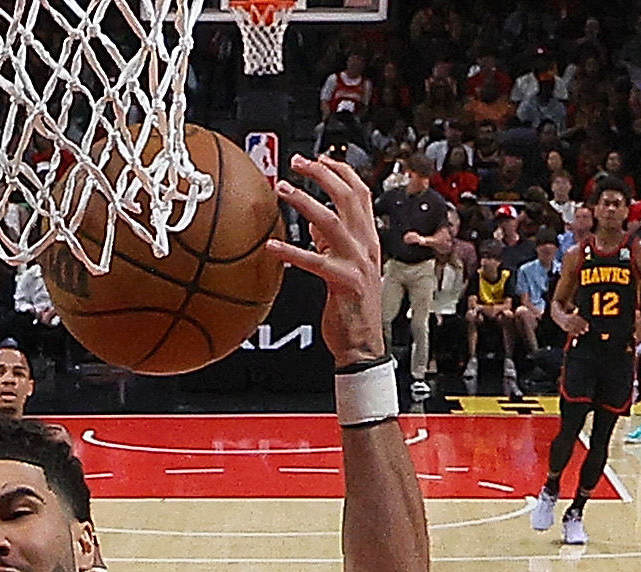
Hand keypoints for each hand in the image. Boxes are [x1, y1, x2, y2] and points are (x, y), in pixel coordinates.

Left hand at [267, 152, 386, 360]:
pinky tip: (272, 247)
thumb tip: (312, 221)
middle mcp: (366, 246)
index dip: (341, 171)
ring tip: (282, 189)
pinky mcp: (343, 282)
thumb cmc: (352, 308)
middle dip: (322, 174)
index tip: (320, 158)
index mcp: (369, 239)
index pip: (361, 193)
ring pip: (331, 220)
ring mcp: (357, 262)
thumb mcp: (344, 266)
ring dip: (304, 201)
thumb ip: (330, 242)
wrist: (362, 344)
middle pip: (348, 196)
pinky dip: (291, 252)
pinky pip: (314, 262)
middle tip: (297, 163)